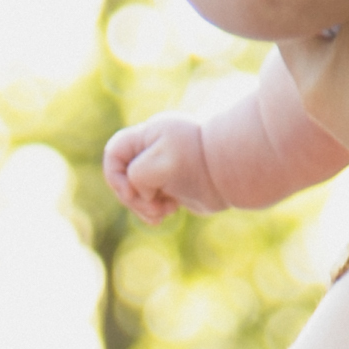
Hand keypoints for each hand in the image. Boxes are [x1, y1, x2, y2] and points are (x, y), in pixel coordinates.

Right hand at [104, 115, 221, 221]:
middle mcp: (153, 150)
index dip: (115, 176)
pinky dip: (156, 210)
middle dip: (134, 198)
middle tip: (154, 209)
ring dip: (145, 207)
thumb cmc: (200, 162)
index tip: (133, 192)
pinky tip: (172, 212)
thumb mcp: (162, 163)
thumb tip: (143, 192)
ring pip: (137, 192)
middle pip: (124, 177)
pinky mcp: (173, 185)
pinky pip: (152, 200)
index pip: (113, 153)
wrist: (235, 171)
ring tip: (165, 213)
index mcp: (148, 135)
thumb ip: (138, 175)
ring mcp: (162, 168)